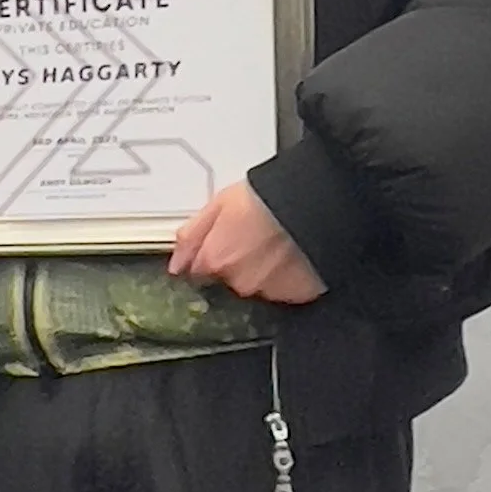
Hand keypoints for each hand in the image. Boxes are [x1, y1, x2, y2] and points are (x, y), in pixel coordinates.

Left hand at [168, 183, 324, 302]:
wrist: (313, 201)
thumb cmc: (268, 197)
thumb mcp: (219, 204)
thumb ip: (192, 237)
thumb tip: (177, 263)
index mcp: (215, 260)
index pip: (201, 270)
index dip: (214, 251)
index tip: (227, 240)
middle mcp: (240, 281)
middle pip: (231, 278)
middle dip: (241, 260)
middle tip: (257, 234)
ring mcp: (269, 290)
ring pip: (259, 283)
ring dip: (265, 268)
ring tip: (279, 241)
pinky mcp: (297, 293)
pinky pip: (288, 288)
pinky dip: (289, 275)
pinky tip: (294, 253)